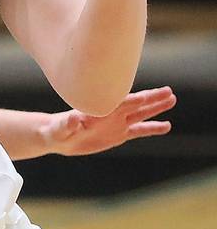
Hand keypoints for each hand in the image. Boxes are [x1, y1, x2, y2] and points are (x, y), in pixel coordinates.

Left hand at [44, 86, 175, 155]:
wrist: (59, 136)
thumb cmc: (56, 130)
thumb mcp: (60, 129)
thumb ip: (68, 123)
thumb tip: (75, 118)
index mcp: (98, 109)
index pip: (117, 103)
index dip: (130, 100)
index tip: (145, 96)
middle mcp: (111, 113)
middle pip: (134, 104)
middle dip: (151, 98)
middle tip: (169, 92)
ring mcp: (117, 123)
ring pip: (140, 114)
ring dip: (155, 108)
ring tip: (172, 99)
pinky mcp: (118, 134)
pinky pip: (138, 131)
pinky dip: (152, 129)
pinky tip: (166, 126)